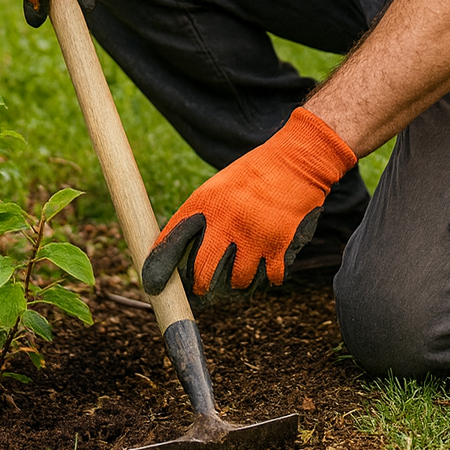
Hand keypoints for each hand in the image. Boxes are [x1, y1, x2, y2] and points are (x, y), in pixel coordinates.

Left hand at [141, 107, 357, 298]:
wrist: (296, 161)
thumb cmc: (254, 175)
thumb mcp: (218, 187)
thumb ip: (201, 219)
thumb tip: (183, 257)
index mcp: (205, 203)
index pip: (172, 242)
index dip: (158, 268)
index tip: (153, 287)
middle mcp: (225, 222)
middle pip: (203, 275)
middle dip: (201, 287)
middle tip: (204, 288)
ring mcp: (252, 237)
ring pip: (237, 282)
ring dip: (240, 280)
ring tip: (244, 267)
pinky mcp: (278, 246)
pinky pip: (271, 279)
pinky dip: (271, 275)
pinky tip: (270, 261)